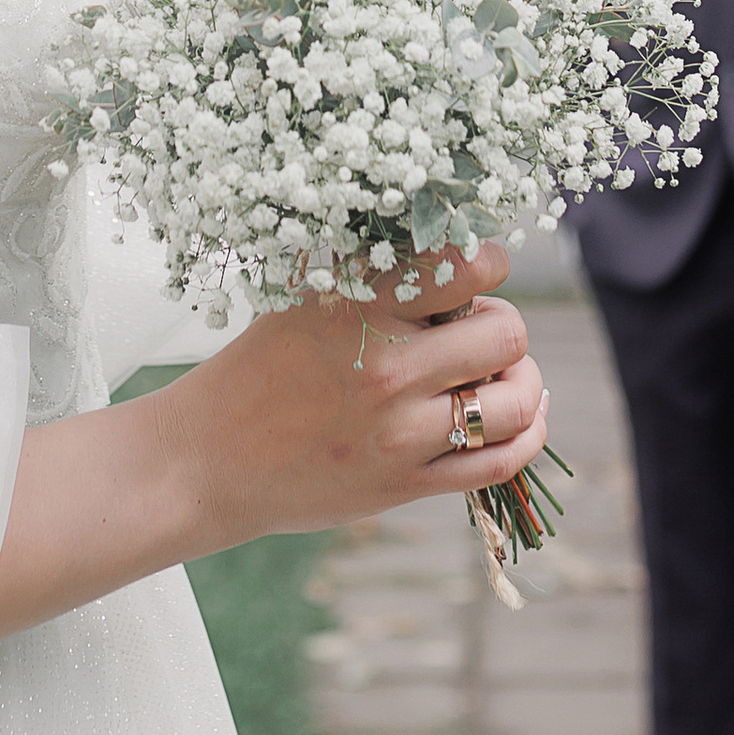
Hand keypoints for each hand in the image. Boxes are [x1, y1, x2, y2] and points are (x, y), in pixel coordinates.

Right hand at [163, 243, 550, 554]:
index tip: (482, 270)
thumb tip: (450, 251)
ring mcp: (400, 432)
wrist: (206, 461)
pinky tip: (520, 420)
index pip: (466, 267)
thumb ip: (373, 278)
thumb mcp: (303, 302)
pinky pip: (501, 461)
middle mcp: (386, 369)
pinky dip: (527, 437)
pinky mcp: (406, 484)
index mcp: (358, 309)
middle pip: (507, 334)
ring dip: (523, 383)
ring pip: (515, 401)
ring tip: (501, 377)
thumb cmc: (257, 371)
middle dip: (504, 328)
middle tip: (480, 332)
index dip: (489, 262)